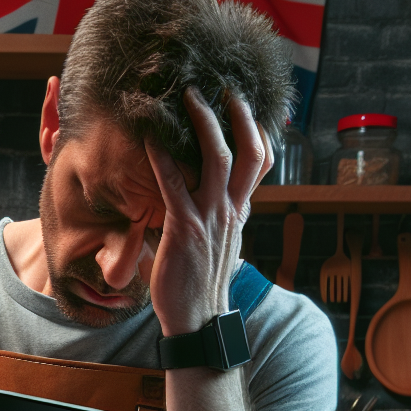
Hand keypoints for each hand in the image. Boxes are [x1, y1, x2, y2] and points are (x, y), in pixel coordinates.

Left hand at [144, 88, 274, 335]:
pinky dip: (162, 158)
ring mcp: (211, 218)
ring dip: (204, 122)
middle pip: (249, 152)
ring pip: (217, 159)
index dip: (259, 132)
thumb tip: (203, 202)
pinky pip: (174, 185)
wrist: (198, 322)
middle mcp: (232, 211)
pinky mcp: (185, 229)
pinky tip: (149, 138)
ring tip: (189, 96)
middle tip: (223, 88)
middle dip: (239, 116)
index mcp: (240, 214)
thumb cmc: (199, 285)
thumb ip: (215, 220)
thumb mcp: (217, 246)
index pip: (261, 165)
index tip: (247, 105)